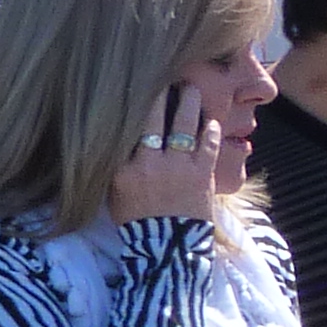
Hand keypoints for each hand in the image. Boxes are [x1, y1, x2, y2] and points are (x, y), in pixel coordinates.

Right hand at [105, 85, 220, 224]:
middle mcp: (149, 162)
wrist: (166, 248)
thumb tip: (115, 143)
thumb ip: (115, 168)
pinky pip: (208, 145)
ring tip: (192, 90)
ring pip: (184, 125)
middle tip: (166, 79)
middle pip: (154, 119)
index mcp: (123, 168)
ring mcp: (178, 167)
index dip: (132, 107)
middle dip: (160, 95)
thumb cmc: (137, 223)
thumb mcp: (114, 195)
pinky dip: (210, 131)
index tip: (134, 90)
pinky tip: (211, 121)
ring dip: (189, 104)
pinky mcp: (202, 175)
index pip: (127, 129)